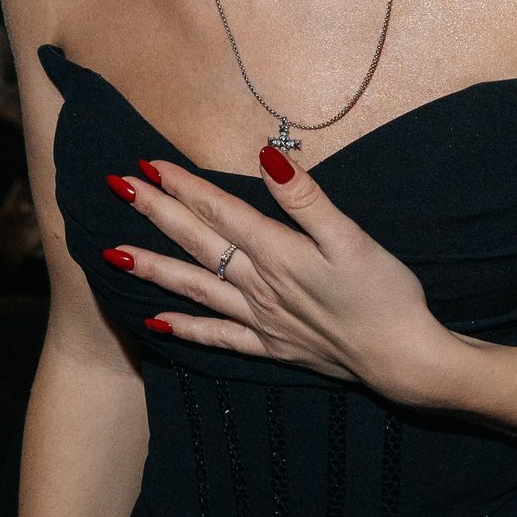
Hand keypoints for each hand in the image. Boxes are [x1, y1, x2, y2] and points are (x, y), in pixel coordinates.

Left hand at [105, 150, 453, 400]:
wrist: (403, 360)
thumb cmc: (386, 295)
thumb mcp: (352, 237)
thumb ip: (306, 198)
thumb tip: (266, 157)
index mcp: (278, 253)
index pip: (220, 211)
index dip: (182, 185)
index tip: (147, 164)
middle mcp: (259, 286)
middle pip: (198, 243)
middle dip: (156, 212)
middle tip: (116, 188)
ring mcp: (260, 320)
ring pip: (195, 289)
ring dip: (154, 268)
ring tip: (113, 254)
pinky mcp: (270, 348)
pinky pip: (217, 337)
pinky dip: (185, 329)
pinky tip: (155, 324)